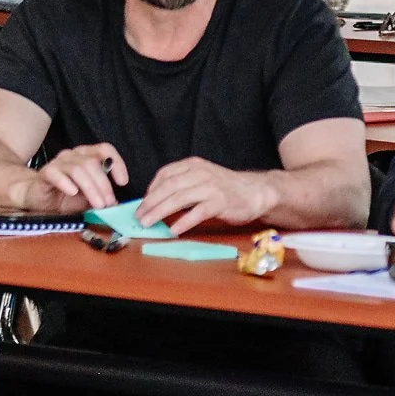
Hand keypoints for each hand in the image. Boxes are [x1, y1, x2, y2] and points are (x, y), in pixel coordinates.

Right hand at [29, 143, 127, 211]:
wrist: (38, 198)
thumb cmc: (65, 197)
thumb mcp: (88, 199)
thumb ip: (101, 197)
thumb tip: (116, 203)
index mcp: (86, 156)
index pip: (104, 149)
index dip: (117, 163)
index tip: (122, 182)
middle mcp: (73, 155)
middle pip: (92, 163)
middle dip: (103, 185)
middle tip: (108, 203)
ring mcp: (59, 162)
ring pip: (78, 169)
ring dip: (90, 188)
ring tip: (97, 205)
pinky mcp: (46, 172)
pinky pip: (56, 173)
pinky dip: (66, 183)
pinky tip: (72, 192)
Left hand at [138, 157, 277, 236]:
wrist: (255, 191)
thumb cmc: (224, 188)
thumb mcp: (201, 178)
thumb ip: (181, 185)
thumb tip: (155, 201)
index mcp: (192, 165)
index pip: (165, 174)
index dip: (150, 190)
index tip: (141, 204)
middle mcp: (200, 173)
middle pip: (169, 187)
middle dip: (150, 202)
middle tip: (138, 216)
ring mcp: (211, 187)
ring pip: (180, 198)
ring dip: (161, 211)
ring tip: (148, 222)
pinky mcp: (221, 202)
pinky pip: (198, 212)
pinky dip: (184, 221)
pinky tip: (174, 229)